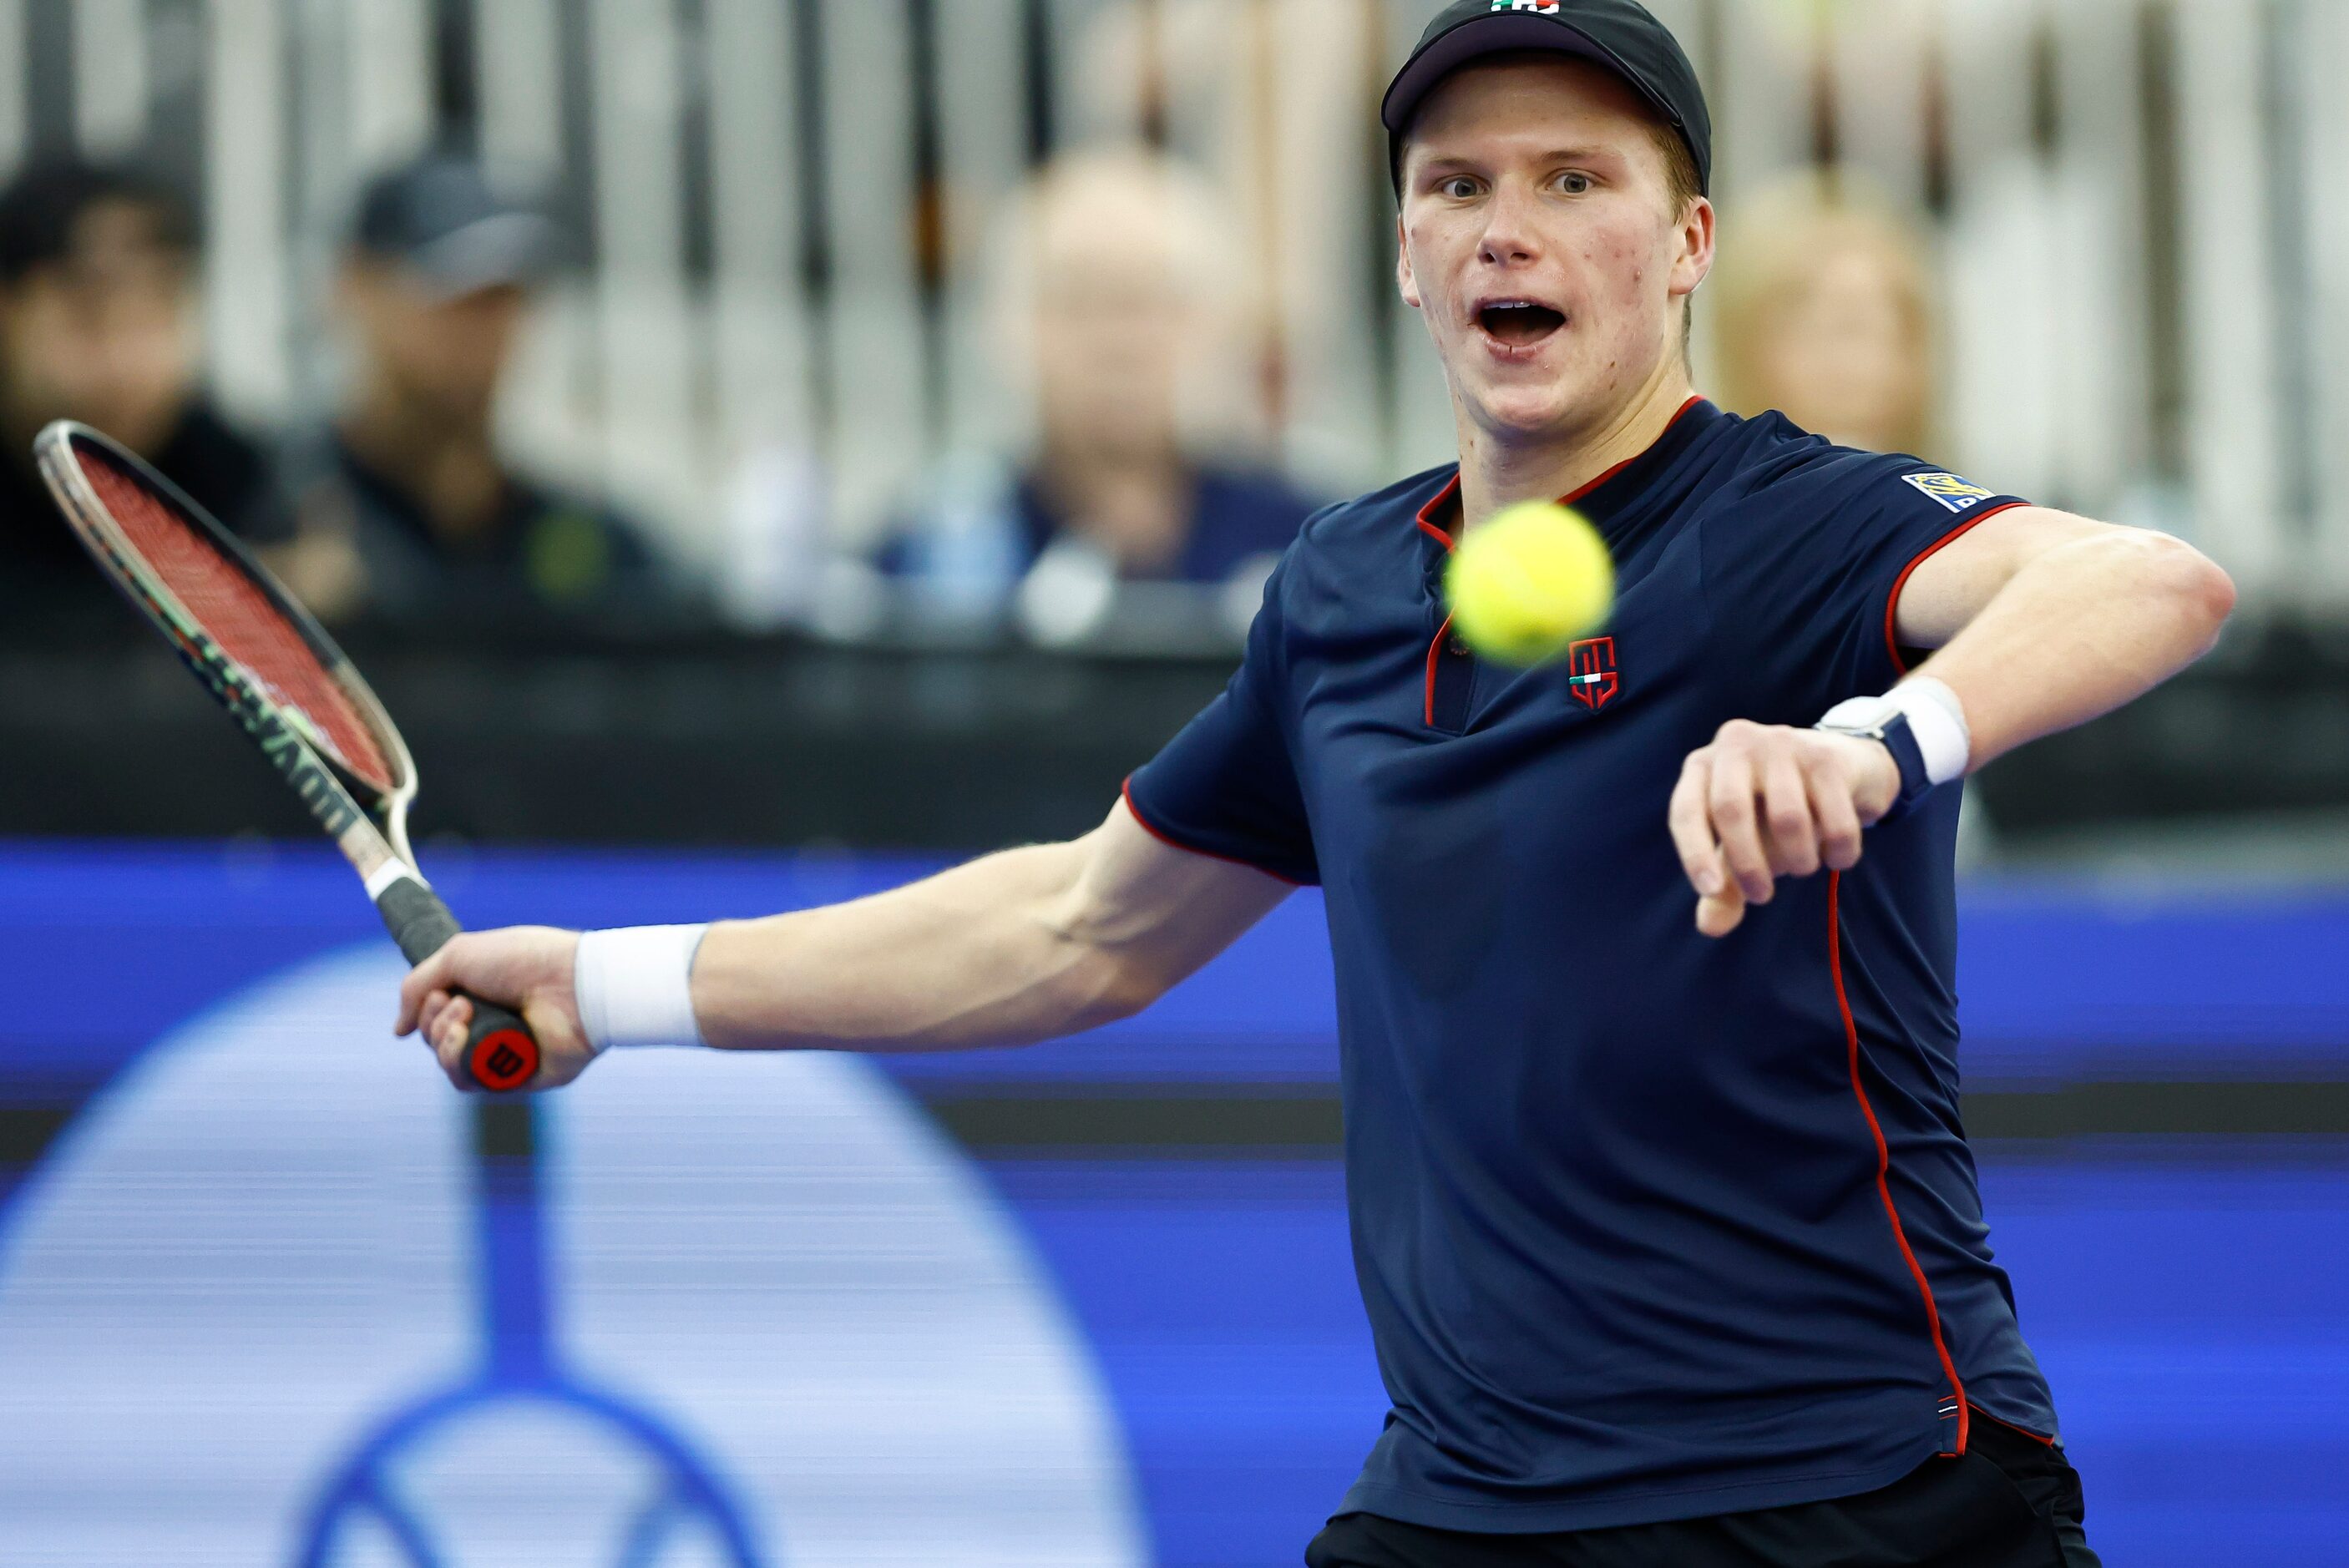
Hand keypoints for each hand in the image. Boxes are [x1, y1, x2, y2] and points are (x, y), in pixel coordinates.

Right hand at [394, 926, 594, 1090]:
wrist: (572, 983)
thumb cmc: (523, 961)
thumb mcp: (458, 956)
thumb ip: (417, 987)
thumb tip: (399, 1030)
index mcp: (485, 997)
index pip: (438, 1016)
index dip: (428, 1009)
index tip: (442, 993)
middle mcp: (494, 1026)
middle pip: (438, 1042)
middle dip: (437, 1023)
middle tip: (461, 1004)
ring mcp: (507, 1054)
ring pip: (450, 1066)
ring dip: (445, 1043)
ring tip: (465, 1020)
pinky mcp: (520, 1077)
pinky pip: (473, 1083)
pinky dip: (460, 1062)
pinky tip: (470, 1040)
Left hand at [1668, 720, 1900, 937]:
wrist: (1840, 769)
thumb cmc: (1773, 812)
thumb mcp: (1743, 845)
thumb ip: (1725, 886)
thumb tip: (1709, 928)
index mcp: (1702, 767)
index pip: (1686, 811)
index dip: (1694, 854)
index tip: (1712, 892)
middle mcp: (1736, 746)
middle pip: (1731, 811)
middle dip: (1747, 865)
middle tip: (1762, 898)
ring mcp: (1781, 744)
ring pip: (1787, 818)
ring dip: (1798, 860)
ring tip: (1803, 867)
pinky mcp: (1826, 757)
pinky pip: (1834, 820)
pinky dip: (1839, 853)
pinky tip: (1838, 858)